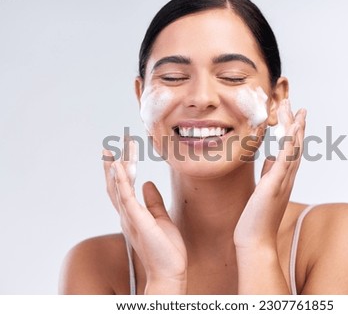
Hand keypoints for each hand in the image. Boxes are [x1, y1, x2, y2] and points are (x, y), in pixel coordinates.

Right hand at [103, 138, 186, 293]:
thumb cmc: (166, 249)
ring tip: (115, 149)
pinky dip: (121, 180)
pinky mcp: (138, 220)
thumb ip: (153, 201)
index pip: (120, 188)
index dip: (116, 171)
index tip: (115, 153)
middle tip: (110, 144)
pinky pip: (126, 197)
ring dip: (116, 167)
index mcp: (132, 214)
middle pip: (115, 185)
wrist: (169, 271)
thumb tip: (147, 183)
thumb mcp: (161, 218)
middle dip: (113, 164)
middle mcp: (126, 215)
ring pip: (118, 187)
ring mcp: (130, 217)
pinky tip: (119, 166)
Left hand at [234, 100, 306, 249]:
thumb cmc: (257, 217)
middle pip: (296, 145)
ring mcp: (283, 181)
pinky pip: (285, 160)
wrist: (255, 240)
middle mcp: (287, 177)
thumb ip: (270, 172)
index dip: (294, 131)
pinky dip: (289, 143)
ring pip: (293, 149)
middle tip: (298, 105)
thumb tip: (270, 157)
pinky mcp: (274, 185)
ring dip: (295, 128)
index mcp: (283, 177)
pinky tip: (291, 129)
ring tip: (296, 110)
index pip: (291, 150)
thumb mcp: (264, 189)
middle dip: (296, 124)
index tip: (294, 114)